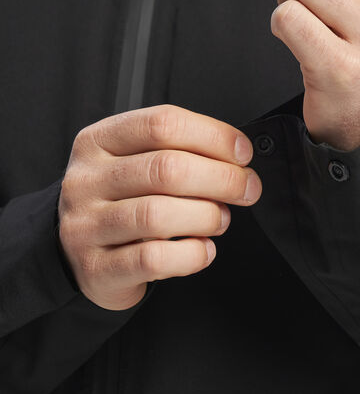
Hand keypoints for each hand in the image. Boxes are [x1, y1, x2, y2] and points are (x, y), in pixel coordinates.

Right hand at [57, 105, 260, 310]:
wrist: (79, 253)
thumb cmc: (121, 201)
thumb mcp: (136, 162)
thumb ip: (178, 151)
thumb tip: (237, 156)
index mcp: (99, 141)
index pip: (162, 124)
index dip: (213, 136)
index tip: (242, 153)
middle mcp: (87, 180)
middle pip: (166, 168)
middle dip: (222, 179)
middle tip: (246, 189)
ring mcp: (86, 225)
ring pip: (158, 215)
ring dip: (207, 217)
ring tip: (221, 219)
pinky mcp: (97, 269)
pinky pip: (153, 260)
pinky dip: (190, 255)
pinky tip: (203, 250)